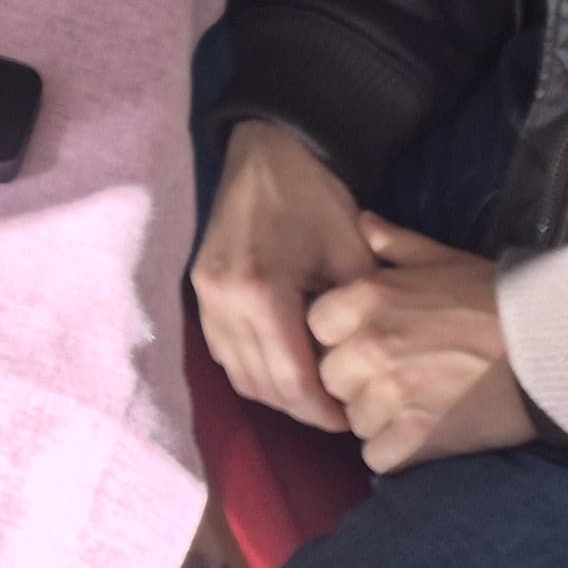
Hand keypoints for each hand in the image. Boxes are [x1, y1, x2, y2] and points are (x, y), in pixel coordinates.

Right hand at [193, 120, 380, 428]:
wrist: (266, 149)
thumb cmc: (314, 197)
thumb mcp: (352, 253)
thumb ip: (357, 317)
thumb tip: (367, 372)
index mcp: (261, 290)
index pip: (290, 378)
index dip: (322, 410)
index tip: (352, 419)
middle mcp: (223, 298)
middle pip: (261, 383)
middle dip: (301, 408)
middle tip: (338, 414)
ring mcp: (204, 294)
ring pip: (238, 373)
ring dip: (275, 392)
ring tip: (313, 393)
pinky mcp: (199, 288)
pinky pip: (224, 350)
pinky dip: (253, 369)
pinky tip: (284, 365)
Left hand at [310, 217, 534, 471]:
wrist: (554, 346)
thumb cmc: (498, 298)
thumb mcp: (441, 258)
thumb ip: (393, 243)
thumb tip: (362, 223)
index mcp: (368, 297)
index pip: (317, 328)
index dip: (341, 340)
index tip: (368, 345)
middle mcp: (372, 344)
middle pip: (331, 379)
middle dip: (357, 384)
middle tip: (396, 381)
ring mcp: (394, 393)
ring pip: (355, 421)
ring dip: (379, 420)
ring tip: (417, 407)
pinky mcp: (421, 436)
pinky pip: (379, 457)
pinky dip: (397, 453)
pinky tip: (423, 436)